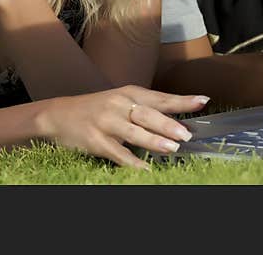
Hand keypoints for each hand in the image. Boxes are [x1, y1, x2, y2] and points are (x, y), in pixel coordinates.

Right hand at [35, 85, 209, 168]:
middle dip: (168, 123)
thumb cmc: (97, 109)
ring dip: (154, 140)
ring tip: (172, 148)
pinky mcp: (96, 141)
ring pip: (134, 132)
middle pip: (148, 114)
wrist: (58, 115)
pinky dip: (133, 162)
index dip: (182, 100)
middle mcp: (118, 104)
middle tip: (187, 133)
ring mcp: (106, 122)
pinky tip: (146, 168)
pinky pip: (118, 153)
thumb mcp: (121, 101)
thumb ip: (146, 109)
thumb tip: (178, 121)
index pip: (160, 97)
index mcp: (128, 93)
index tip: (203, 101)